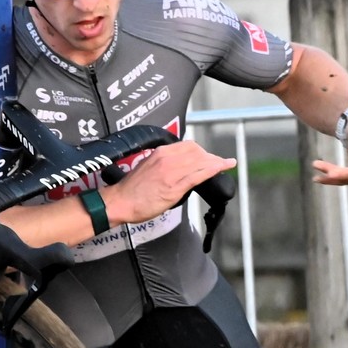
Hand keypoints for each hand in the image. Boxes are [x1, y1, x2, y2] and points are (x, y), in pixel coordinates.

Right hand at [103, 139, 234, 225]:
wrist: (120, 201)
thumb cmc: (131, 189)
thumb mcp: (147, 166)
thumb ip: (163, 163)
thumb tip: (177, 165)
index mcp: (161, 153)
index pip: (188, 146)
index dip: (202, 151)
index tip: (208, 156)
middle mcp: (167, 159)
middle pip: (198, 152)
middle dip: (211, 156)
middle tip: (220, 162)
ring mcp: (172, 173)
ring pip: (201, 162)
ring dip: (217, 162)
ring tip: (227, 164)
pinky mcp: (175, 187)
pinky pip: (198, 175)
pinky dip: (213, 169)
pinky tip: (222, 168)